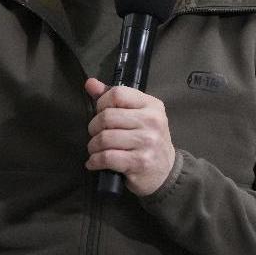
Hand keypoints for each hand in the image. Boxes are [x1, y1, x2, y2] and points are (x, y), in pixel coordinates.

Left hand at [84, 78, 176, 195]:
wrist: (165, 171)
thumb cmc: (147, 140)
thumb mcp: (136, 115)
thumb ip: (113, 98)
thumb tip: (90, 83)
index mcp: (152, 105)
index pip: (118, 94)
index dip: (102, 103)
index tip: (101, 113)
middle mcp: (152, 121)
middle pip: (107, 116)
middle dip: (94, 128)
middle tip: (96, 135)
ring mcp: (148, 142)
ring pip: (104, 138)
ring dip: (93, 146)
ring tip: (96, 150)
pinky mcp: (140, 162)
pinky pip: (107, 157)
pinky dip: (95, 161)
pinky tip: (95, 162)